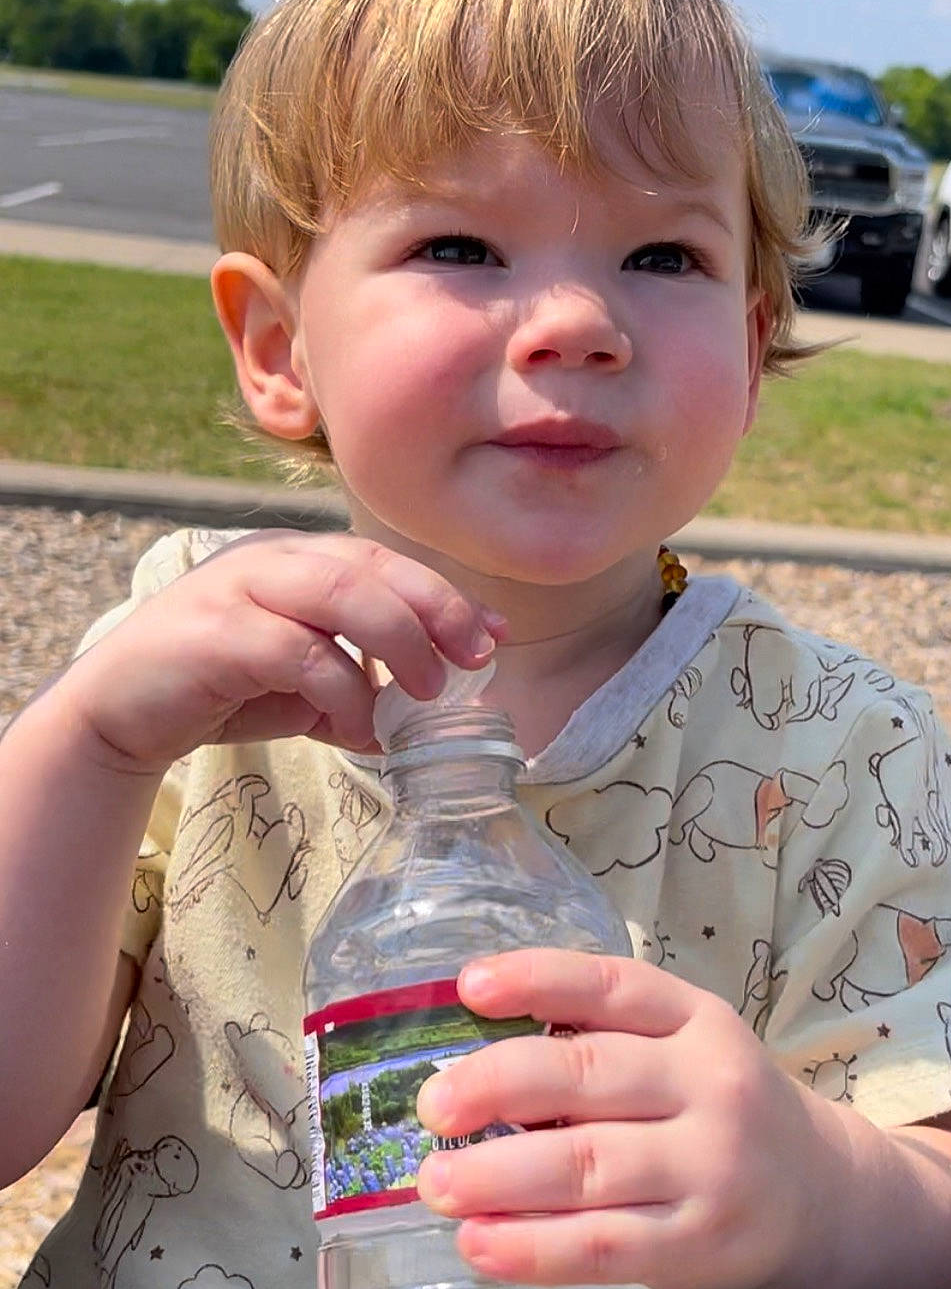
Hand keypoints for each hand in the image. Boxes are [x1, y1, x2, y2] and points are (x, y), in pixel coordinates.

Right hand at [57, 530, 503, 773]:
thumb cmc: (219, 689)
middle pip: (370, 565)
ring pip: (339, 592)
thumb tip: (431, 707)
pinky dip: (342, 690)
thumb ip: (361, 681)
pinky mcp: (214, 633)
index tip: (493, 634)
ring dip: (397, 640)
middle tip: (475, 658)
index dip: (443, 595)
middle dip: (433, 609)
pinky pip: (297, 651)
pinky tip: (361, 729)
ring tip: (426, 692)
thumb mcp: (304, 683)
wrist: (119, 713)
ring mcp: (239, 588)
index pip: (384, 562)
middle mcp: (271, 559)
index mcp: (297, 558)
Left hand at [414, 949, 824, 1288]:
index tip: (468, 987)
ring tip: (436, 1182)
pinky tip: (479, 1244)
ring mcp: (709, 1167)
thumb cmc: (719, 1113)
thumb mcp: (687, 1051)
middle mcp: (709, 1085)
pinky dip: (532, 1247)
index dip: (537, 980)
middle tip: (432, 1106)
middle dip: (497, 1086)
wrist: (823, 1199)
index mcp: (697, 1020)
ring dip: (498, 1174)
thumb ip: (606, 1042)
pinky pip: (602, 1246)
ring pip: (587, 1166)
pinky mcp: (699, 1244)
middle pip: (588, 1075)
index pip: (612, 986)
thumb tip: (470, 1056)